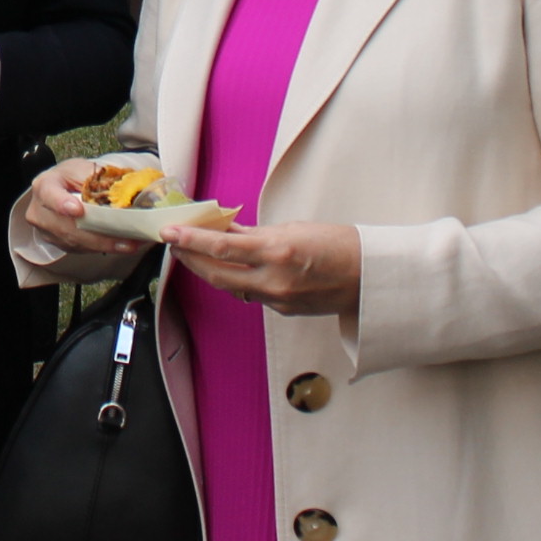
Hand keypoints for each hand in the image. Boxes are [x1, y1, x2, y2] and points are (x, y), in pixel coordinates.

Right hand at [20, 153, 117, 252]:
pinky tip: (120, 245)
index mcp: (44, 186)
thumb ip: (97, 178)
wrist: (61, 189)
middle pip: (67, 227)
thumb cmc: (70, 178)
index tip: (78, 210)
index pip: (50, 195)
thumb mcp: (82, 168)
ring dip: (105, 245)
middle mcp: (40, 212)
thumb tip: (124, 189)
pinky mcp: (59, 243)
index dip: (62, 203)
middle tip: (123, 237)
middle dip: (98, 235)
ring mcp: (48, 231)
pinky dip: (102, 248)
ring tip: (129, 243)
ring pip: (76, 242)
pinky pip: (81, 249)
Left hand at [161, 219, 363, 317]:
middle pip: (217, 274)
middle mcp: (274, 281)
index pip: (222, 247)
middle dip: (191, 258)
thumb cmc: (339, 244)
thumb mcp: (294, 229)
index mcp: (278, 252)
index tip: (170, 232)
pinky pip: (251, 294)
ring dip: (210, 270)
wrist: (370, 277)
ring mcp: (278, 300)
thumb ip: (256, 233)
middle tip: (175, 243)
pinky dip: (237, 280)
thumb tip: (226, 229)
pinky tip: (231, 268)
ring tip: (194, 253)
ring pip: (231, 286)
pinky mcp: (283, 311)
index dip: (191, 239)